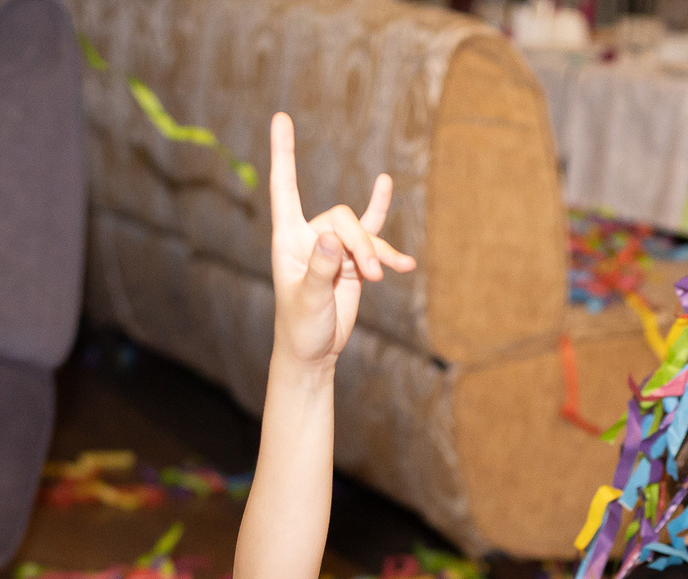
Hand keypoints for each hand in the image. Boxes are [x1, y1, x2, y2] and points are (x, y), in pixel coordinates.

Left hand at [267, 111, 415, 368]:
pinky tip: (406, 264)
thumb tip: (331, 238)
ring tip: (383, 277)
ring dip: (376, 253)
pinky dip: (390, 253)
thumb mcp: (307, 300)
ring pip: (363, 233)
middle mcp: (310, 236)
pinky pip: (375, 243)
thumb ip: (319, 269)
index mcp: (288, 239)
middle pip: (342, 218)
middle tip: (370, 277)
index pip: (285, 188)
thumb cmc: (300, 327)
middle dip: (361, 244)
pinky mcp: (354, 262)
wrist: (313, 351)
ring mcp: (334, 248)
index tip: (281, 118)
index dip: (284, 153)